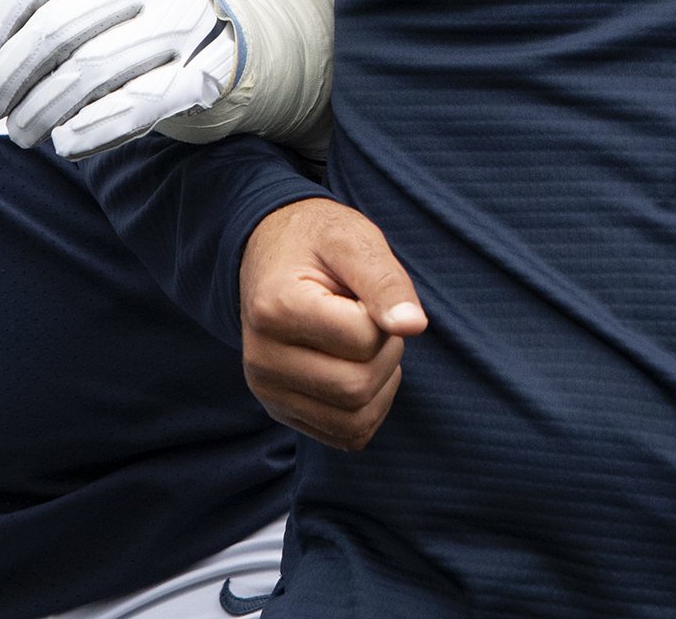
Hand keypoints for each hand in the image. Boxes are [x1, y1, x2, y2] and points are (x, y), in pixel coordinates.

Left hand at [0, 0, 236, 155]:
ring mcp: (182, 23)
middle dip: (8, 77)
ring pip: (89, 71)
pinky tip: (65, 142)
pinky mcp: (205, 71)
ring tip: (22, 131)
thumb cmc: (138, 13)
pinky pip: (137, 105)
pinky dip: (92, 129)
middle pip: (55, 31)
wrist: (235, 31)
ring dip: (41, 111)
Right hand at [239, 197, 426, 449]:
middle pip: (357, 387)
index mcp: (274, 310)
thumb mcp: (353, 240)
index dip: (383, 314)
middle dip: (385, 352)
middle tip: (371, 316)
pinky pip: (347, 436)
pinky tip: (360, 368)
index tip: (364, 290)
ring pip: (354, 421)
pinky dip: (370, 408)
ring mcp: (268, 391)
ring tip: (364, 341)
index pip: (363, 339)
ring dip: (381, 383)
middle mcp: (261, 360)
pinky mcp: (281, 411)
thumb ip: (384, 280)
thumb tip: (414, 326)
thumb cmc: (317, 242)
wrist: (270, 254)